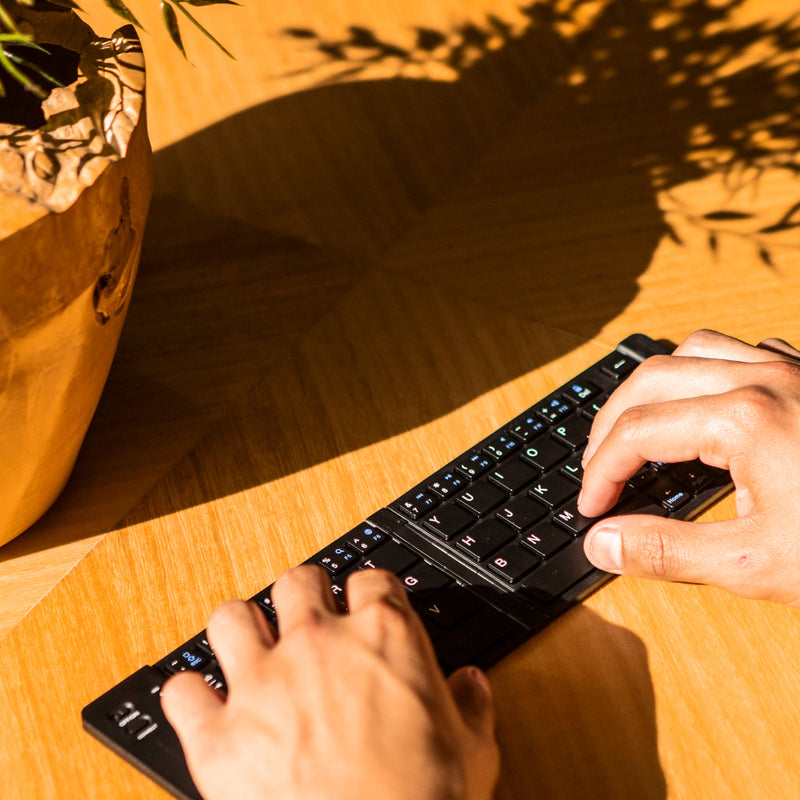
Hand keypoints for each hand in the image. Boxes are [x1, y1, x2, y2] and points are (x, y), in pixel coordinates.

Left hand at [161, 566, 498, 799]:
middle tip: (307, 620)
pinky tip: (202, 706)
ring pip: (231, 618)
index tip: (366, 609)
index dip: (369, 594)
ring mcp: (263, 684)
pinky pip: (182, 694)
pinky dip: (189, 698)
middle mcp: (319, 644)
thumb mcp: (474, 751)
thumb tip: (470, 684)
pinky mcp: (220, 737)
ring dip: (239, 629)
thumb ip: (471, 705)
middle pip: (299, 581)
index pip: (372, 580)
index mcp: (383, 636)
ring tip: (248, 647)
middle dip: (303, 596)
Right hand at [578, 329, 799, 605]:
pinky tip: (708, 407)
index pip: (636, 433)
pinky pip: (743, 350)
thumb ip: (668, 552)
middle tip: (597, 466)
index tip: (591, 506)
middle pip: (651, 377)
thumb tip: (602, 543)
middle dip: (611, 422)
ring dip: (654, 386)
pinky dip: (705, 372)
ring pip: (694, 349)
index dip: (600, 472)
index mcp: (743, 419)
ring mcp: (794, 371)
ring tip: (640, 427)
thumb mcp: (759, 566)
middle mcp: (764, 378)